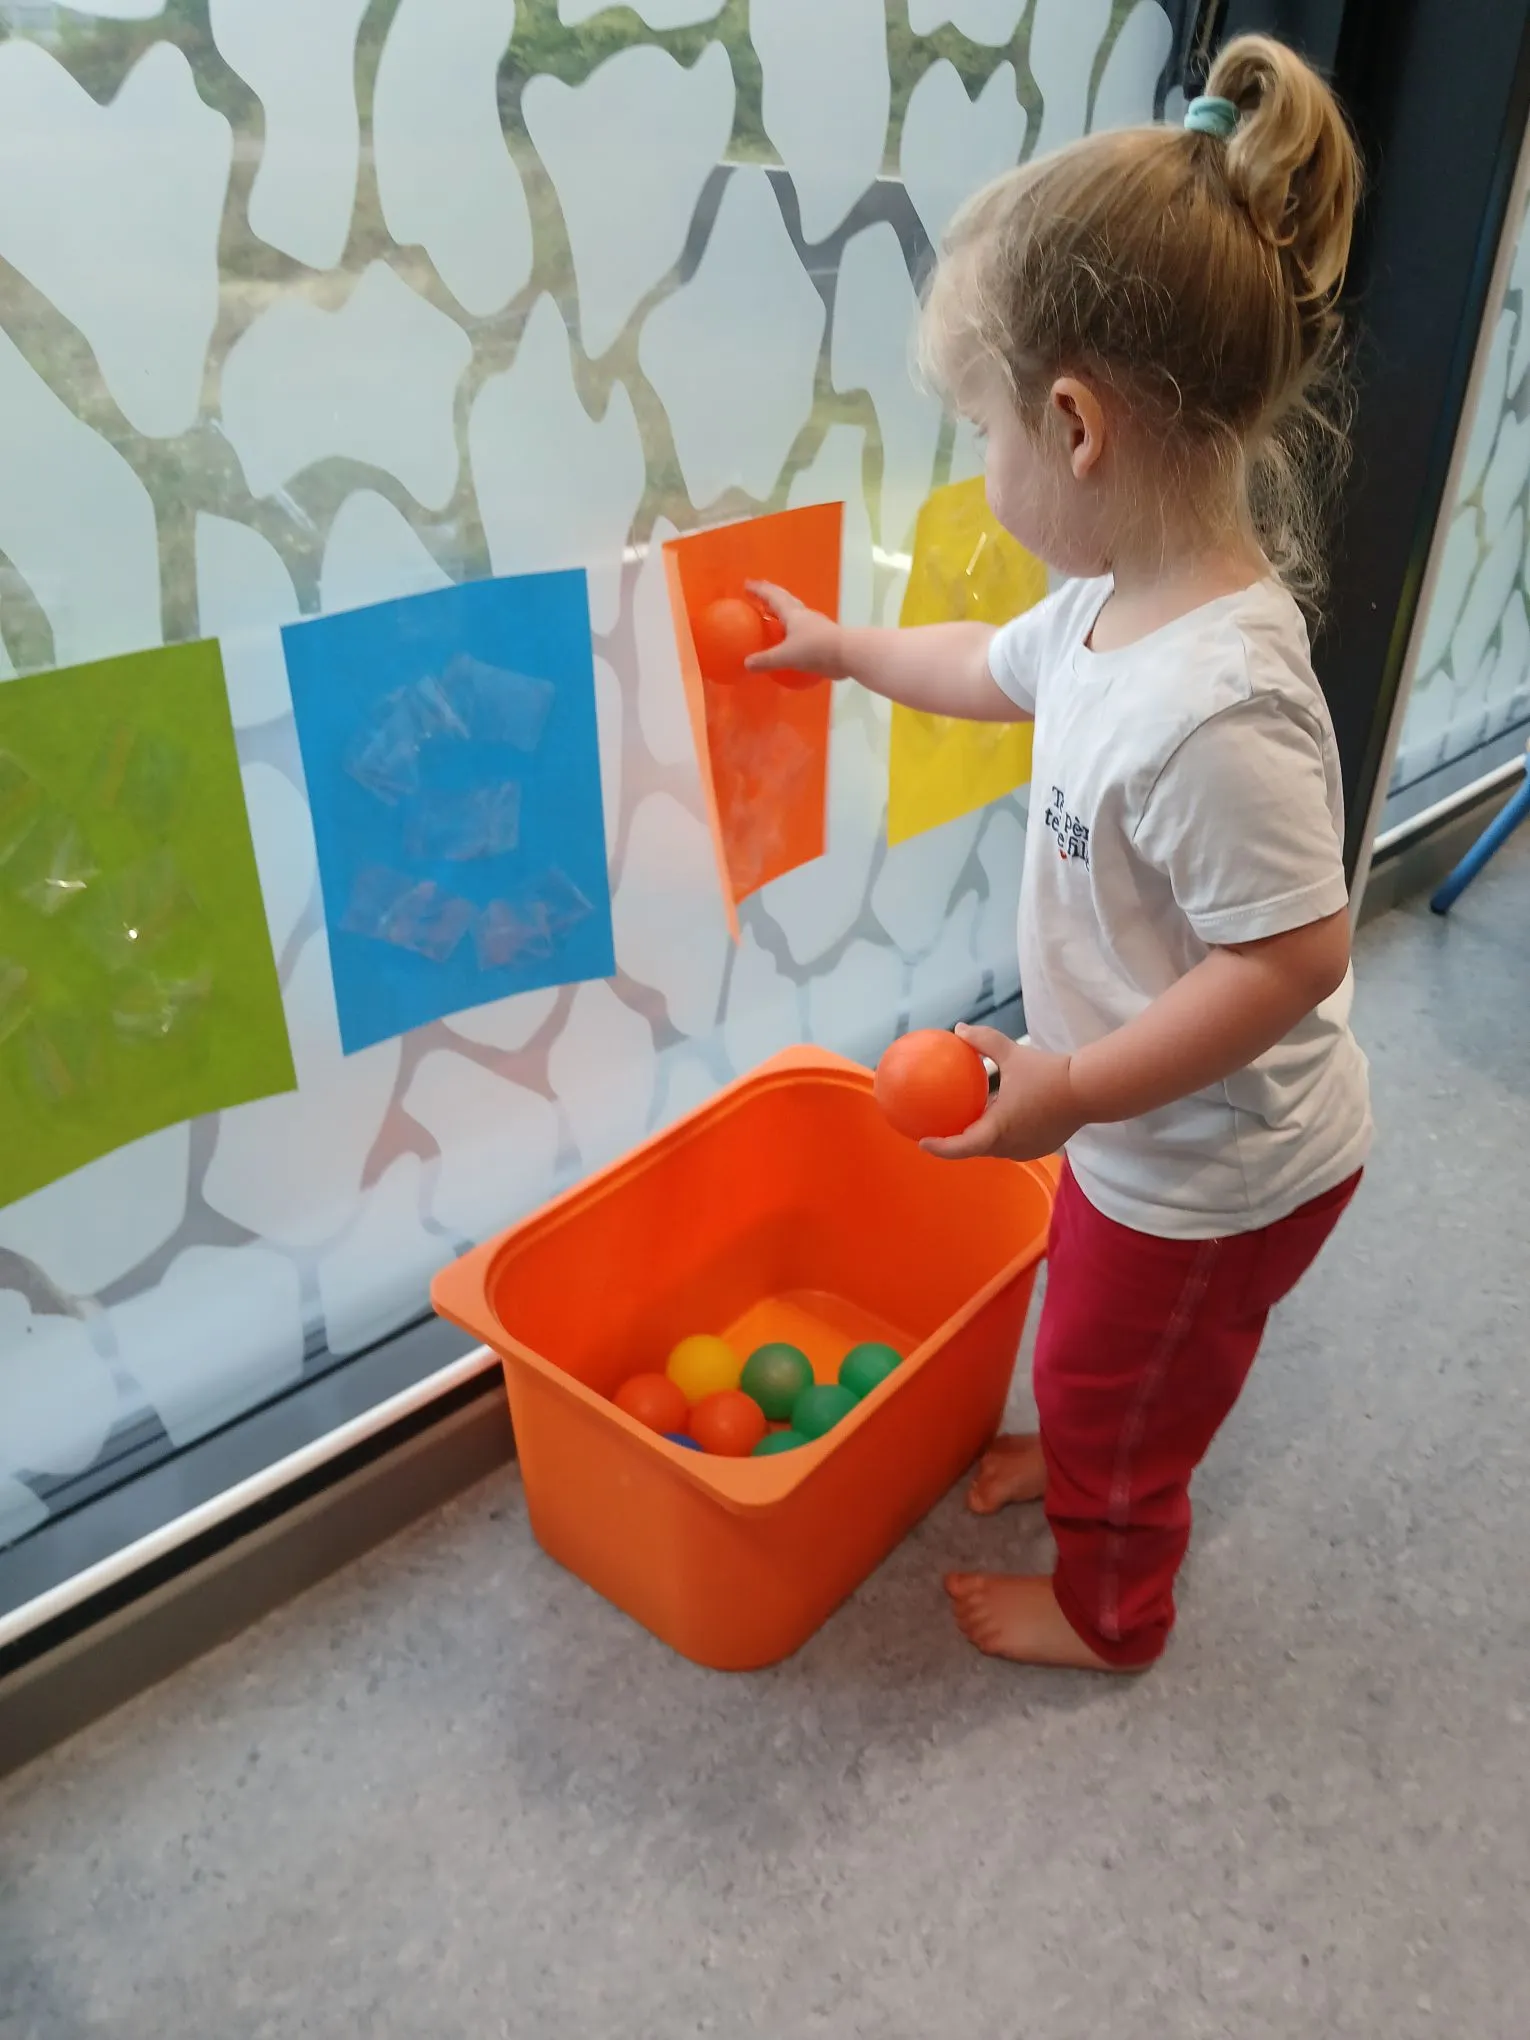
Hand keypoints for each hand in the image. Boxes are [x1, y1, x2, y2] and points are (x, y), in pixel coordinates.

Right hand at [744, 580, 848, 677]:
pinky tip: (790, 636)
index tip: (747, 584)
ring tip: (772, 612)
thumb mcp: (786, 656)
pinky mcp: (823, 637)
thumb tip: (746, 664)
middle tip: (758, 590)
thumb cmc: (815, 649)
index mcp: (792, 614)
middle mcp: (803, 615)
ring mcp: (815, 625)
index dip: (759, 590)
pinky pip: (802, 627)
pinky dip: (792, 626)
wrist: (848, 653)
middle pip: (784, 598)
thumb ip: (766, 660)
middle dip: (770, 593)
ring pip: (795, 611)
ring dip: (782, 608)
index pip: (772, 597)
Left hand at [920, 1024, 1081, 1162]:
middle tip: (940, 1128)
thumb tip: (959, 1028)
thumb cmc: (1049, 1072)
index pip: (962, 1147)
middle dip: (959, 1141)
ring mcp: (1027, 1150)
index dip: (940, 1149)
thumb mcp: (1013, 1053)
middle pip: (976, 1149)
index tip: (922, 1142)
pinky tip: (998, 1118)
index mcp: (999, 1129)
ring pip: (995, 1147)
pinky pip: (1013, 1144)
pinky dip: (1001, 1134)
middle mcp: (1011, 1146)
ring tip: (965, 1123)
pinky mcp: (1041, 1147)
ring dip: (982, 1136)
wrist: (1089, 1089)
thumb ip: (984, 1041)